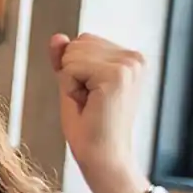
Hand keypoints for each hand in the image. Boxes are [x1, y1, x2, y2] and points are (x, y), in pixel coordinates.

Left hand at [49, 32, 145, 178]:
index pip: (83, 41)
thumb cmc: (88, 126)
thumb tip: (57, 36)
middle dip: (71, 73)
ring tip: (89, 103)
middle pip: (78, 43)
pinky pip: (70, 68)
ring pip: (72, 54)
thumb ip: (65, 58)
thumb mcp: (72, 84)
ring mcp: (129, 65)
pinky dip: (70, 88)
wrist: (102, 156)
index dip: (74, 69)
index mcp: (130, 57)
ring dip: (70, 81)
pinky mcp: (117, 75)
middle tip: (88, 101)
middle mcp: (135, 57)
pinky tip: (89, 105)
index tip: (90, 94)